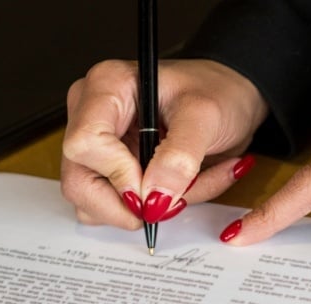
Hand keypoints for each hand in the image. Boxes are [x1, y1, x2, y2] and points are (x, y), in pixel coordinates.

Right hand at [61, 59, 267, 228]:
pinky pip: (115, 208)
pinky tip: (180, 188)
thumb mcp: (207, 116)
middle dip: (126, 204)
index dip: (118, 174)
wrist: (233, 101)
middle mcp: (90, 114)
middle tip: (168, 203)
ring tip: (187, 185)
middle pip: (78, 181)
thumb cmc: (218, 93)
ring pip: (93, 203)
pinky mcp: (109, 169)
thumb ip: (180, 156)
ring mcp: (96, 145)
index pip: (84, 144)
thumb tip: (155, 197)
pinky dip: (152, 209)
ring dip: (145, 208)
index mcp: (106, 86)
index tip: (154, 187)